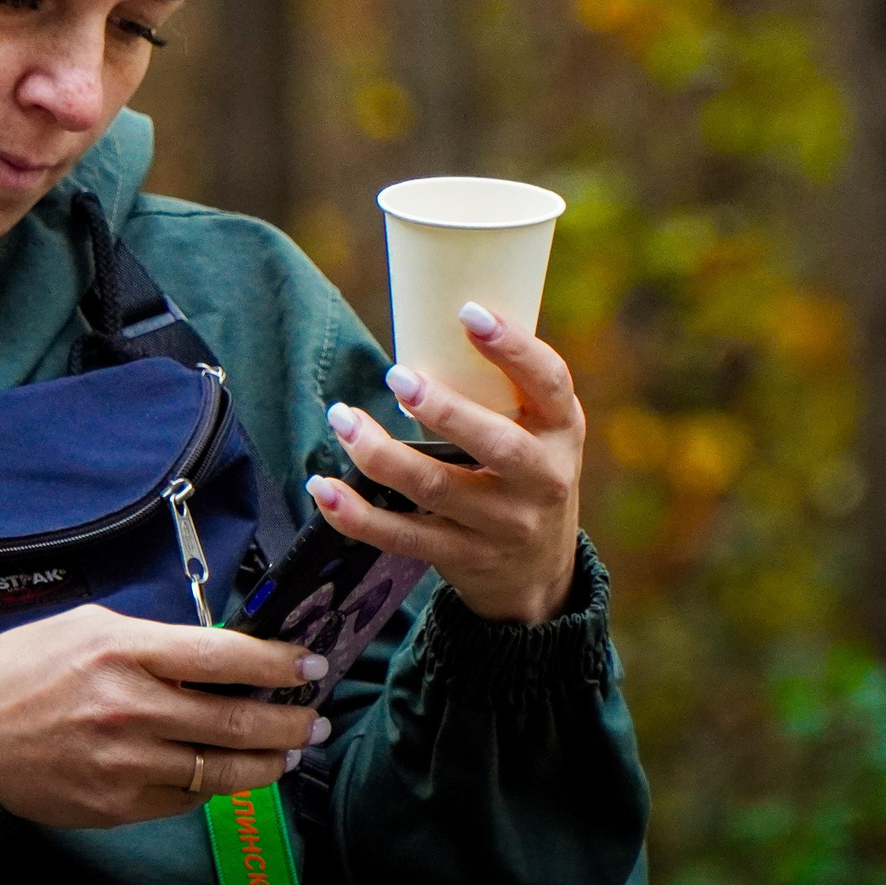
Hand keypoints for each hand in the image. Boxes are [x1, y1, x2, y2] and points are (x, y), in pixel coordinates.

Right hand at [0, 604, 329, 827]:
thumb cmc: (17, 674)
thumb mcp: (83, 627)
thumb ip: (149, 638)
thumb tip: (210, 652)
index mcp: (125, 651)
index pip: (225, 657)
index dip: (277, 664)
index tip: (307, 664)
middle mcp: (133, 708)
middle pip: (237, 721)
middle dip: (290, 721)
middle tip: (315, 716)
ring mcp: (128, 763)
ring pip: (223, 771)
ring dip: (268, 763)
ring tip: (289, 753)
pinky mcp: (119, 805)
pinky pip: (187, 799)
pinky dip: (215, 787)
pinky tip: (226, 774)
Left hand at [311, 302, 584, 623]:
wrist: (538, 572)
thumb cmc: (526, 471)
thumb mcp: (540, 429)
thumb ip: (501, 387)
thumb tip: (427, 314)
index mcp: (562, 430)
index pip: (550, 383)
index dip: (513, 347)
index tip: (468, 312)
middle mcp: (541, 478)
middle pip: (494, 443)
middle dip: (442, 409)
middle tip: (395, 376)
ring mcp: (502, 524)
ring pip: (435, 488)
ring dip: (380, 454)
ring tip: (342, 418)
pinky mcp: (462, 557)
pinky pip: (402, 536)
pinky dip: (356, 515)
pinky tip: (323, 487)